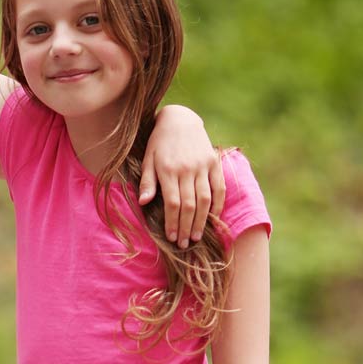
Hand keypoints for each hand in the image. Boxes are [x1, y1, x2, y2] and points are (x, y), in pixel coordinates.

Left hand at [139, 106, 224, 249]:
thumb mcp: (148, 159)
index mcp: (168, 170)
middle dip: (186, 227)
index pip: (173, 203)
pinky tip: (213, 219)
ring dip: (201, 221)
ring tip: (197, 236)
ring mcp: (203, 166)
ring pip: (205, 200)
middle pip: (189, 205)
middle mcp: (187, 169)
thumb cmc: (159, 143)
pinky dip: (217, 205)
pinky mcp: (214, 163)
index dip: (173, 223)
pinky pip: (219, 188)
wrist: (180, 119)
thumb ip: (147, 181)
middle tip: (184, 244)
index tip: (172, 237)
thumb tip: (143, 202)